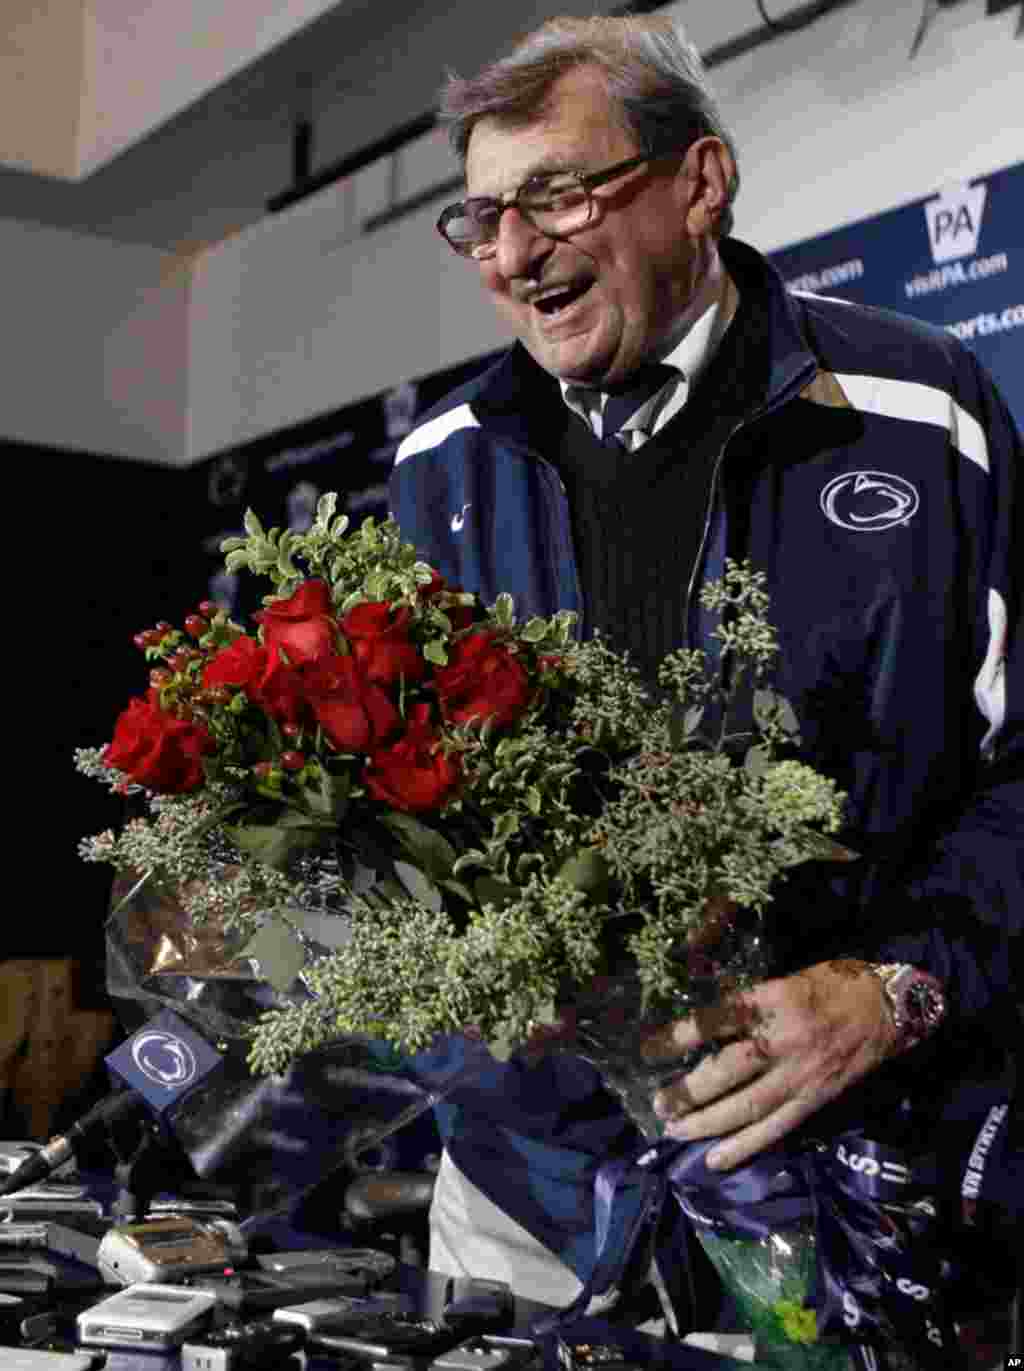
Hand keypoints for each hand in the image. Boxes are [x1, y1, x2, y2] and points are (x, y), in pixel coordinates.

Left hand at [643, 959, 897, 1170]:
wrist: (888, 1007)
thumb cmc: (831, 984)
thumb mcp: (785, 979)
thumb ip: (750, 1001)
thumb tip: (705, 1024)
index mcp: (774, 1000)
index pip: (718, 1019)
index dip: (680, 1035)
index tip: (648, 1049)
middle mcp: (785, 1040)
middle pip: (729, 1071)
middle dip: (689, 1091)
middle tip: (657, 1103)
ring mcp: (801, 1075)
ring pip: (748, 1107)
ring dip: (707, 1123)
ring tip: (674, 1131)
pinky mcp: (815, 1100)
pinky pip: (776, 1129)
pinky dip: (744, 1148)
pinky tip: (714, 1160)